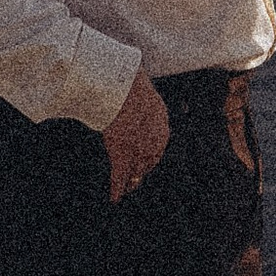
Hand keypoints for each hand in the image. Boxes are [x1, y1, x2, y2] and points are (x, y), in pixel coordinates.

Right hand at [102, 68, 171, 200]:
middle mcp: (153, 139)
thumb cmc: (128, 79)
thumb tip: (132, 76)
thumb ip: (137, 91)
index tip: (144, 161)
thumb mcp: (138, 86)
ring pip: (136, 170)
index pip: (158, 144)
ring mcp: (136, 148)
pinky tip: (114, 199)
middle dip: (142, 169)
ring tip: (126, 188)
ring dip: (130, 180)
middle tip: (135, 179)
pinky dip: (116, 189)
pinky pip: (119, 176)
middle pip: (149, 161)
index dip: (150, 154)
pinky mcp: (121, 154)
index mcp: (160, 122)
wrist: (123, 84)